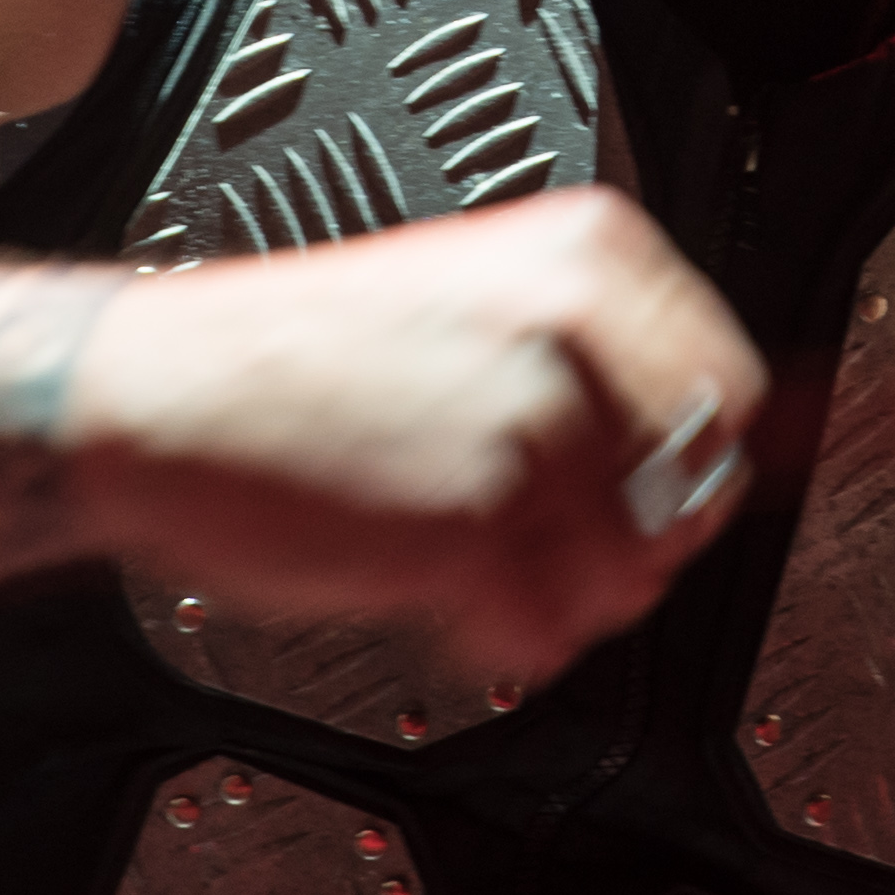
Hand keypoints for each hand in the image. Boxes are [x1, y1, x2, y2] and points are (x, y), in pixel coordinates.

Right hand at [61, 186, 765, 682]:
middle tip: (548, 542)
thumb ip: (606, 356)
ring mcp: (530, 422)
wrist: (152, 391)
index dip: (692, 460)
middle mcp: (574, 325)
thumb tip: (742, 434)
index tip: (648, 488)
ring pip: (631, 574)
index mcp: (586, 252)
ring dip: (562, 598)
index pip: (729, 382)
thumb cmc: (291, 353)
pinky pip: (544, 630)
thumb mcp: (473, 301)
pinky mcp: (474, 521)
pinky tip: (438, 594)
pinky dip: (498, 641)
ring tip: (478, 563)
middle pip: (697, 488)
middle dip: (636, 540)